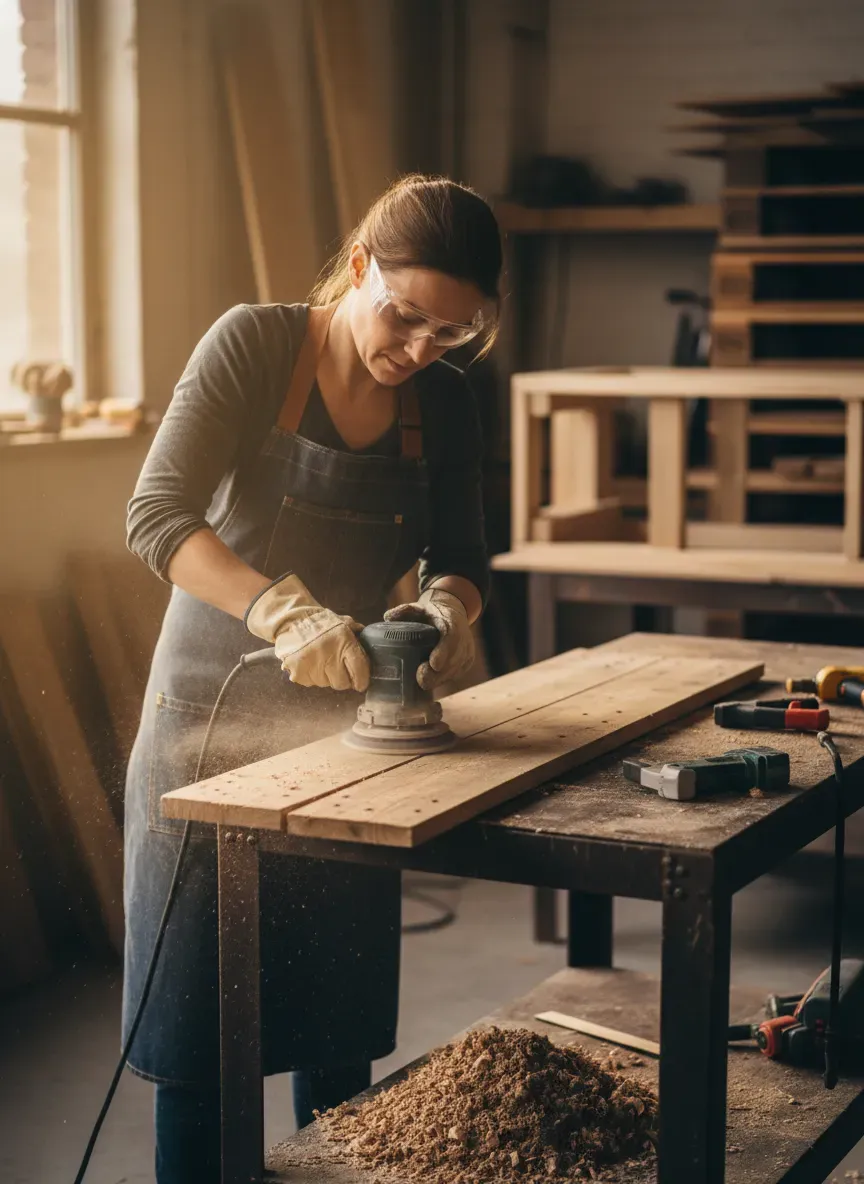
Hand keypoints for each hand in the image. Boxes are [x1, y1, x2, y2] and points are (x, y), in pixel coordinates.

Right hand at [245, 573, 369, 691]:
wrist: (291, 621)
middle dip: (343, 678)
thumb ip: (357, 634)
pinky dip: (312, 677)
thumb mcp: (343, 623)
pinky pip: (311, 683)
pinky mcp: (298, 673)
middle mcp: (328, 655)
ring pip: (326, 684)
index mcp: (343, 642)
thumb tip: (371, 643)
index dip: (362, 680)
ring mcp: (311, 666)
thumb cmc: (320, 623)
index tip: (360, 683)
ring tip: (320, 661)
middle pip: (342, 683)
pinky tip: (310, 664)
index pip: (359, 670)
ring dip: (326, 677)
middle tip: (337, 668)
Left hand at [384, 585, 472, 688]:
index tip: (434, 663)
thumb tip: (388, 617)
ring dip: (441, 678)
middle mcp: (463, 635)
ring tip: (423, 682)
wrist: (451, 612)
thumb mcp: (417, 607)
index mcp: (451, 619)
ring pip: (457, 668)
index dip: (444, 650)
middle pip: (454, 657)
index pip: (451, 635)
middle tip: (421, 680)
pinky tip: (433, 682)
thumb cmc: (429, 613)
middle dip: (439, 672)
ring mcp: (467, 649)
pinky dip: (445, 679)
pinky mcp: (468, 660)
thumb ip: (404, 611)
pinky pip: (458, 673)